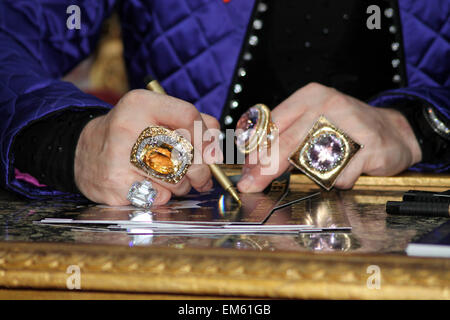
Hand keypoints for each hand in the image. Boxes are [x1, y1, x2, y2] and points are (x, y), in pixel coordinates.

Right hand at [74, 89, 220, 205]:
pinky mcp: (115, 184)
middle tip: (201, 176)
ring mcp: (119, 157)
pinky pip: (160, 197)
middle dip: (201, 169)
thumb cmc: (128, 134)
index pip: (189, 116)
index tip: (211, 152)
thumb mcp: (154, 114)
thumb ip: (191, 122)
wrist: (82, 152)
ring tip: (170, 179)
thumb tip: (217, 143)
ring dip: (182, 186)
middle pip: (187, 152)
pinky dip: (164, 197)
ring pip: (177, 179)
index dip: (207, 137)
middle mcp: (128, 126)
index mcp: (140, 103)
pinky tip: (152, 187)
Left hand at [237, 83, 421, 191]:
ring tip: (322, 169)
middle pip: (287, 144)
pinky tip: (346, 170)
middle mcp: (328, 106)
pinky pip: (339, 176)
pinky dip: (337, 181)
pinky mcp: (368, 147)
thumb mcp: (313, 119)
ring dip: (310, 174)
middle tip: (252, 185)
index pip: (274, 124)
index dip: (257, 150)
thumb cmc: (347, 127)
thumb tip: (256, 163)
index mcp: (310, 96)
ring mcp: (349, 125)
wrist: (393, 131)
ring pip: (311, 161)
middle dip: (265, 169)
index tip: (247, 169)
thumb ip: (287, 135)